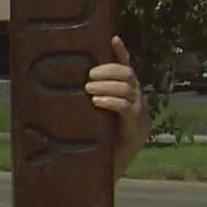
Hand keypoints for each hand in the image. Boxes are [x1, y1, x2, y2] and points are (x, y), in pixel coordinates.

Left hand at [86, 36, 150, 164]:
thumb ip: (89, 97)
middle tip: (89, 76)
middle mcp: (136, 99)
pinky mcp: (136, 127)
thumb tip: (66, 82)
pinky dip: (111, 101)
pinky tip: (97, 101)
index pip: (126, 67)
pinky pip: (126, 108)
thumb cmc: (97, 138)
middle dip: (108, 71)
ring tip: (89, 88)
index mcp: (127, 93)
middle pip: (127, 74)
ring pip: (126, 88)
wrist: (108, 168)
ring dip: (106, 85)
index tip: (112, 38)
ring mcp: (139, 112)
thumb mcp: (91, 113)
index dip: (121, 52)